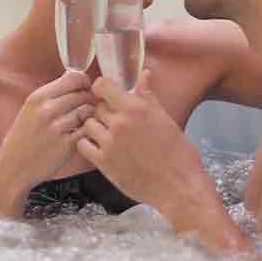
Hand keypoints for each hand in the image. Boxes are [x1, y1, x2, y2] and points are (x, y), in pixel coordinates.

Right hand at [0, 70, 94, 187]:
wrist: (13, 167)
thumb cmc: (23, 138)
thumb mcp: (30, 109)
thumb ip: (52, 95)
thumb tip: (74, 78)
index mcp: (38, 97)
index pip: (73, 78)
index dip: (84, 82)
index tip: (85, 87)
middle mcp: (48, 110)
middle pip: (83, 94)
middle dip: (89, 99)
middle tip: (86, 106)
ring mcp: (58, 128)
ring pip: (88, 111)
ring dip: (89, 115)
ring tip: (82, 121)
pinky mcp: (67, 145)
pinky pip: (88, 130)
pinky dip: (88, 130)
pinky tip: (80, 133)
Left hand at [77, 69, 211, 210]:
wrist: (178, 186)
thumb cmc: (178, 153)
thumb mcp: (165, 119)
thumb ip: (148, 96)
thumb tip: (144, 74)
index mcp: (136, 108)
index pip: (102, 86)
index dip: (102, 89)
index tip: (106, 95)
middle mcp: (119, 122)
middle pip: (96, 107)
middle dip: (103, 111)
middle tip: (114, 121)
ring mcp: (109, 143)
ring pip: (88, 125)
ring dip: (95, 128)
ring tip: (108, 136)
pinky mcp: (103, 163)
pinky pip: (83, 146)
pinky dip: (88, 145)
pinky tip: (100, 148)